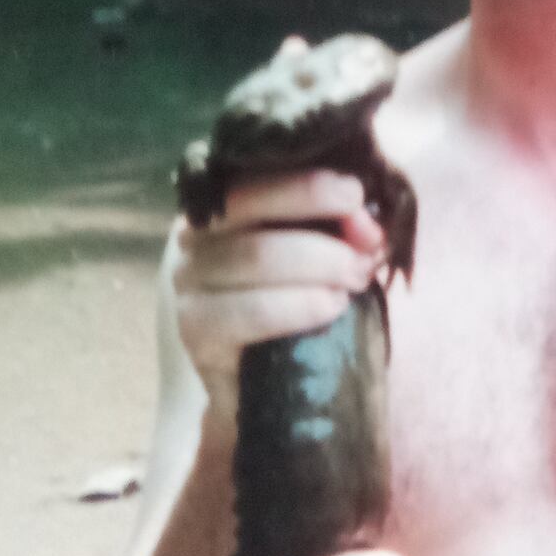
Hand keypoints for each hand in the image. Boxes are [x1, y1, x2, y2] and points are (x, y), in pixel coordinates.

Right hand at [171, 169, 385, 425]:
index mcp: (224, 200)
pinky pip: (247, 310)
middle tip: (368, 247)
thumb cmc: (311, 298)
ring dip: (317, 264)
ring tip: (356, 278)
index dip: (306, 183)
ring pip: (253, 256)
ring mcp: (188, 281)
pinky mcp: (195, 331)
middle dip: (318, 222)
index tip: (355, 194)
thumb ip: (344, 221)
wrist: (286, 381)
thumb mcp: (331, 248)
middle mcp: (194, 233)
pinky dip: (297, 305)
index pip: (254, 175)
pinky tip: (332, 306)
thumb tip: (364, 217)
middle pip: (250, 208)